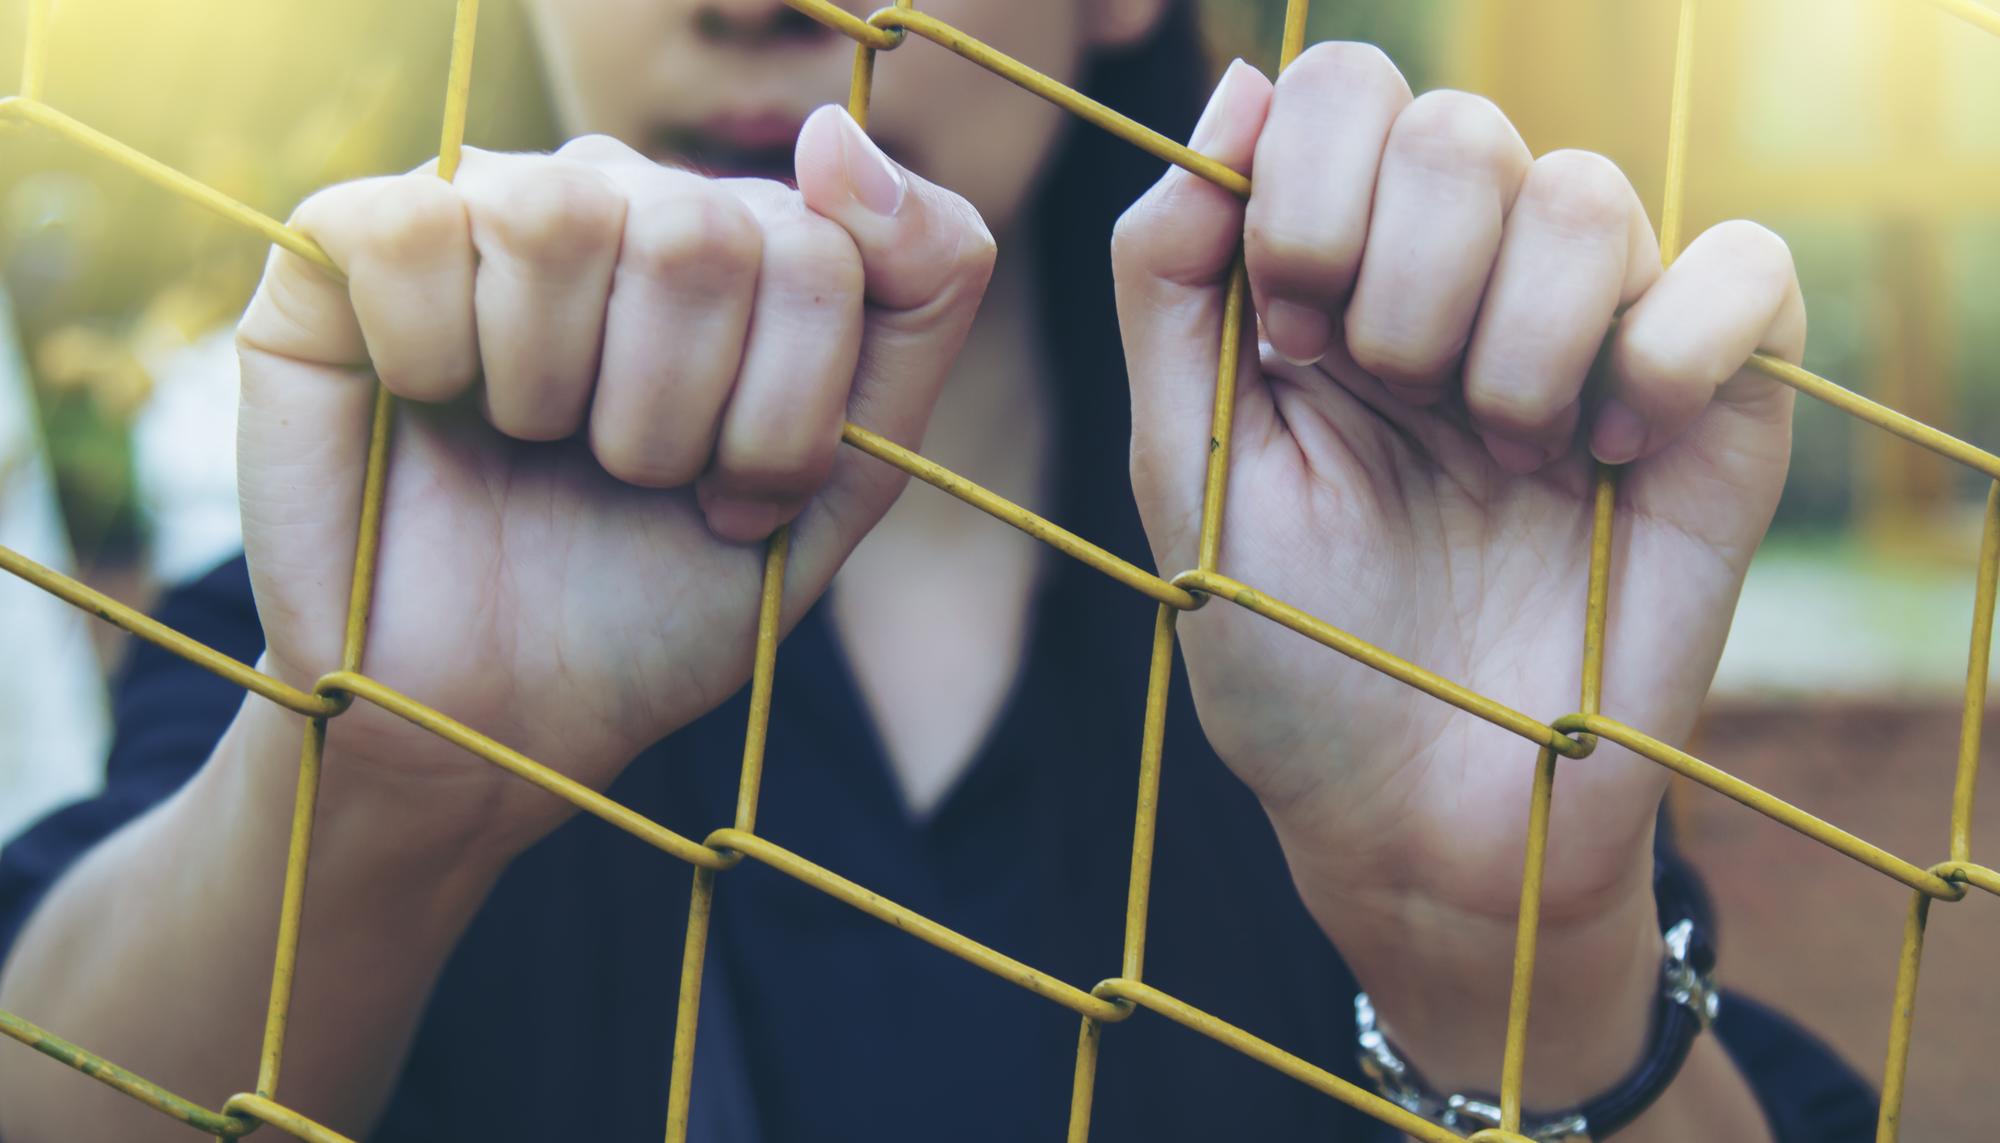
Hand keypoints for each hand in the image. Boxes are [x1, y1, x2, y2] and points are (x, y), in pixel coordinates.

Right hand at [234, 107, 993, 854]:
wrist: (495, 720)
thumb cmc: (659, 596)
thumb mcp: (839, 480)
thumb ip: (913, 303)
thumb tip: (837, 130)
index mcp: (736, 244)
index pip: (825, 251)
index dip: (789, 416)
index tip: (738, 500)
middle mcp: (614, 200)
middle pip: (701, 235)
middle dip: (678, 419)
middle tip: (630, 484)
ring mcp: (483, 210)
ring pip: (563, 217)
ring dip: (562, 395)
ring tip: (537, 448)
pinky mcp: (343, 244)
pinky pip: (414, 233)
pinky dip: (437, 361)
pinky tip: (435, 405)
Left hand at [1113, 45, 1800, 1088]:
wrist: (1413, 819)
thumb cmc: (1290, 650)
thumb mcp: (1181, 464)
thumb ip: (1171, 277)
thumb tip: (1240, 85)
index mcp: (1342, 276)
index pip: (1351, 88)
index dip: (1313, 187)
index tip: (1291, 338)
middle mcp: (1472, 283)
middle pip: (1464, 129)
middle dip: (1399, 275)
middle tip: (1386, 397)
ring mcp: (1598, 337)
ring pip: (1586, 196)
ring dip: (1511, 340)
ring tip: (1497, 456)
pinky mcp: (1718, 410)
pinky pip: (1743, 273)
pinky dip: (1672, 347)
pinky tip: (1607, 454)